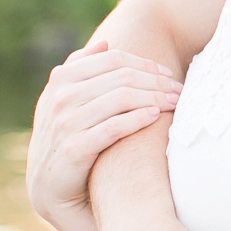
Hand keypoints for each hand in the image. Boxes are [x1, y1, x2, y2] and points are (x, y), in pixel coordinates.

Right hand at [27, 40, 180, 230]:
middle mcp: (59, 99)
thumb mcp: (68, 101)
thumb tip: (105, 42)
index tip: (168, 73)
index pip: (112, 60)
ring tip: (177, 102)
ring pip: (121, 97)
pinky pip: (113, 127)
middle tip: (180, 89)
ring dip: (155, 97)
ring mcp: (64, 124)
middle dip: (157, 81)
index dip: (145, 64)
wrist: (50, 188)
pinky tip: (156, 117)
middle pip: (121, 77)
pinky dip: (138, 118)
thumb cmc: (70, 139)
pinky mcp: (73, 149)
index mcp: (60, 82)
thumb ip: (82, 71)